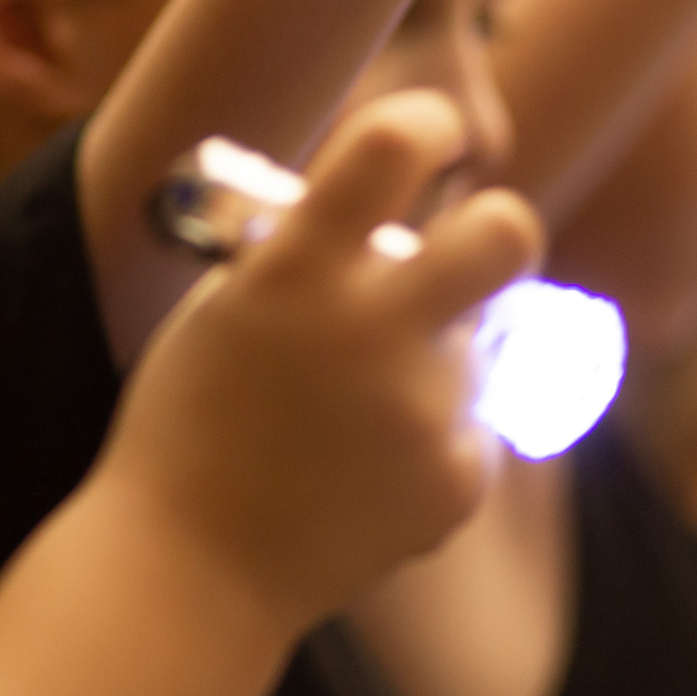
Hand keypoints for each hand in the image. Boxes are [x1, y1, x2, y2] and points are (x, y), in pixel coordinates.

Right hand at [95, 91, 542, 629]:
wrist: (191, 571)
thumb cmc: (190, 423)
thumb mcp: (224, 311)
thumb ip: (307, 257)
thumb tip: (389, 212)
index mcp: (296, 269)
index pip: (394, 145)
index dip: (428, 124)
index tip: (430, 137)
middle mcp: (371, 328)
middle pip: (507, 234)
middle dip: (500, 228)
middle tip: (467, 253)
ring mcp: (423, 409)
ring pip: (476, 342)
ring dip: (432, 358)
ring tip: (354, 415)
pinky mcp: (456, 481)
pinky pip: (467, 427)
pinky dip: (425, 444)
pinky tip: (359, 477)